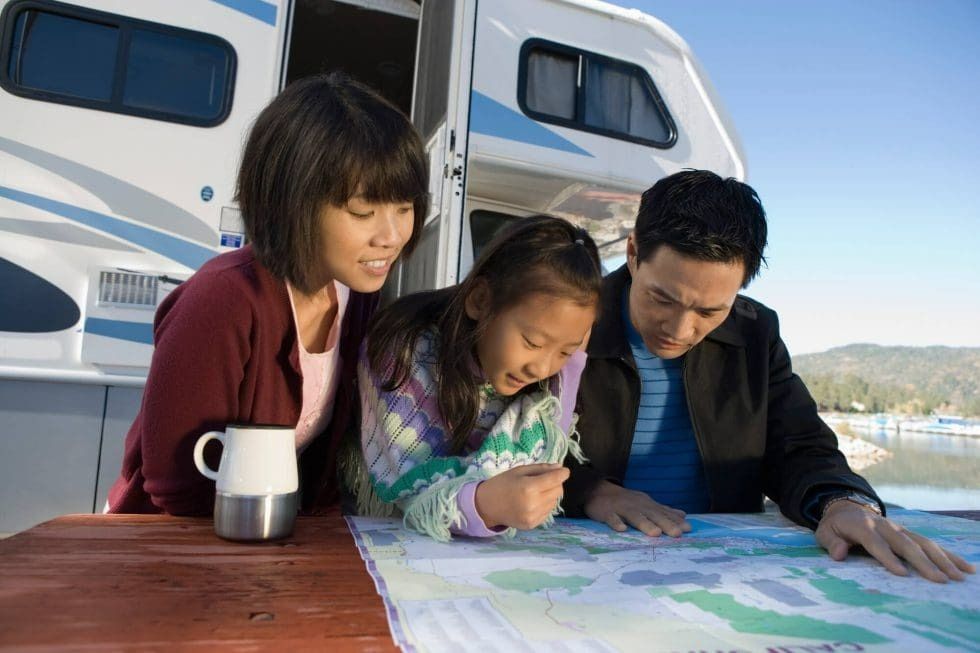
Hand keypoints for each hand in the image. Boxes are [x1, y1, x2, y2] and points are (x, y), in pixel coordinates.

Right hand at [475, 463, 569, 529]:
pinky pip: (547, 512)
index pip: (555, 479)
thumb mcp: (519, 471)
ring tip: (537, 492)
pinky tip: (533, 502)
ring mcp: (533, 516)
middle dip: (556, 483)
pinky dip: (545, 505)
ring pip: (554, 502)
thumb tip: (559, 468)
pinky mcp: (532, 524)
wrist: (486, 505)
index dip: (563, 473)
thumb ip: (540, 469)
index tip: (564, 471)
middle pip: (558, 491)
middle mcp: (534, 503)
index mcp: (529, 487)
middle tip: (545, 480)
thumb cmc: (502, 484)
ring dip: (551, 495)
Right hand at [584, 480, 690, 536]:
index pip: (663, 513)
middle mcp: (636, 505)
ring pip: (634, 516)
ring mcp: (621, 508)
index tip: (688, 529)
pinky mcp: (606, 512)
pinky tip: (622, 529)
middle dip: (665, 524)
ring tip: (655, 533)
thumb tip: (683, 515)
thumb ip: (664, 510)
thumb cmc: (625, 502)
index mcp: (647, 505)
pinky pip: (611, 518)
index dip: (675, 521)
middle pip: (652, 515)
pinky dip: (616, 523)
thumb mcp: (646, 504)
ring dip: (645, 524)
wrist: (597, 491)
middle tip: (677, 534)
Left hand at [815, 500, 975, 582]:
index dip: (888, 558)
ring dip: (942, 560)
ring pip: (924, 543)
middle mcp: (886, 526)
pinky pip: (931, 544)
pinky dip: (949, 555)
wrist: (847, 508)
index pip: (876, 543)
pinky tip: (966, 567)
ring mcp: (900, 529)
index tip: (903, 574)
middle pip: (906, 544)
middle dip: (923, 562)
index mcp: (863, 526)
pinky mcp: (910, 534)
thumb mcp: (825, 532)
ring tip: (958, 576)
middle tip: (939, 580)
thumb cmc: (836, 526)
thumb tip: (839, 553)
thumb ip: (831, 542)